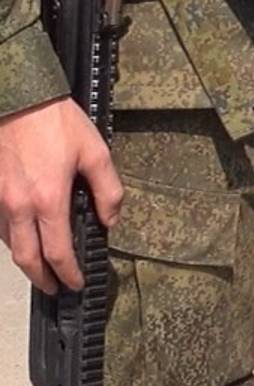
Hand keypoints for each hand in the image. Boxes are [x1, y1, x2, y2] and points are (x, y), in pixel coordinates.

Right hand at [0, 97, 117, 293]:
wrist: (15, 98)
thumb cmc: (55, 122)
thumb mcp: (96, 152)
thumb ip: (108, 191)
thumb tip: (110, 221)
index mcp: (48, 200)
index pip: (57, 252)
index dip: (67, 273)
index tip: (76, 284)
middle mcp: (18, 206)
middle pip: (25, 257)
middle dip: (40, 278)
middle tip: (53, 288)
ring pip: (8, 242)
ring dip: (24, 258)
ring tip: (40, 265)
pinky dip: (11, 237)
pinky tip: (23, 236)